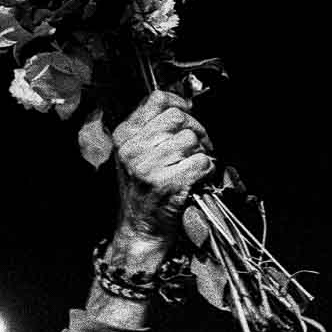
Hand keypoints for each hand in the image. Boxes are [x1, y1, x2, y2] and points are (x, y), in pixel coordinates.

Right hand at [112, 90, 214, 250]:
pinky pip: (201, 161)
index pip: (157, 100)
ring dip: (200, 151)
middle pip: (178, 117)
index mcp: (124, 136)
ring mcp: (149, 166)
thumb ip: (150, 129)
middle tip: (199, 145)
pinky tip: (197, 178)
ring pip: (191, 139)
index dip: (179, 103)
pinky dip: (207, 169)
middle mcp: (133, 148)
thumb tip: (182, 107)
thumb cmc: (142, 194)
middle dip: (196, 128)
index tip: (188, 112)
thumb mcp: (134, 156)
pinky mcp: (167, 183)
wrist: (139, 231)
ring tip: (194, 165)